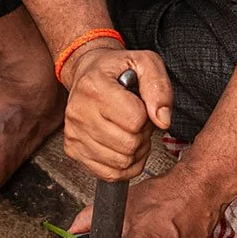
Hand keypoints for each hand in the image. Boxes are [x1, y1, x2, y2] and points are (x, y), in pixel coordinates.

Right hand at [62, 44, 170, 181]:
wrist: (87, 72)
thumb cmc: (117, 69)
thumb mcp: (145, 63)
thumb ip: (159, 88)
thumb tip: (163, 121)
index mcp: (95, 87)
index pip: (136, 120)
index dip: (147, 116)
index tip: (140, 106)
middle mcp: (79, 112)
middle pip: (129, 144)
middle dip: (142, 135)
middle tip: (137, 121)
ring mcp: (73, 133)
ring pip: (121, 162)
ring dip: (135, 152)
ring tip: (130, 132)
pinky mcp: (73, 149)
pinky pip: (109, 173)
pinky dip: (124, 166)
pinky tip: (123, 148)